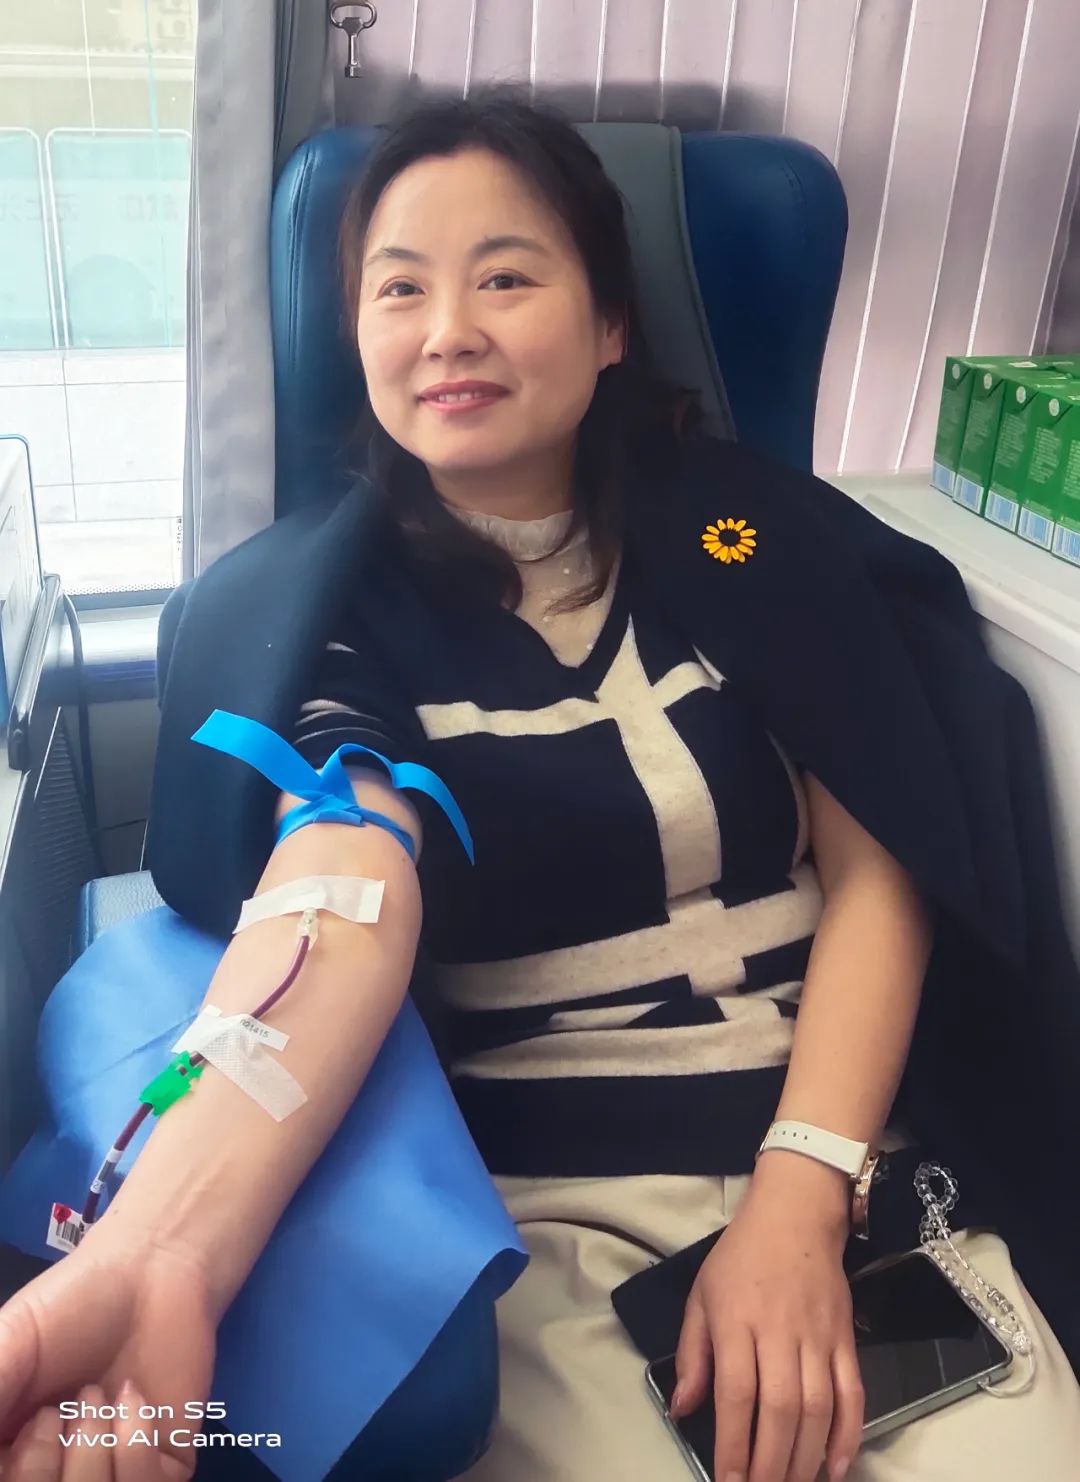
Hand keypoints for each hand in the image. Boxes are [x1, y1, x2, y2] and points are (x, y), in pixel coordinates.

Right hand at [0, 1221, 218, 1479]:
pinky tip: (132, 1397)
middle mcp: (58, 1471)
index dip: (21, 1471)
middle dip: (47, 1467)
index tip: (35, 1421)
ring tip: (98, 1395)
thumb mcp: (7, 1348)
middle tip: (65, 1406)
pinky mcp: (163, 1467)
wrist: (150, 1270)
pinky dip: (135, 1448)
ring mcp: (111, 1473)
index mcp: (12, 1452)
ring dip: (91, 1454)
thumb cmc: (70, 1306)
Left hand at [671, 1154, 863, 1481]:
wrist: (795, 1215)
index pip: (735, 1392)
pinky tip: (835, 1468)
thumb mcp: (701, 1295)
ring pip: (817, 1409)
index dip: (732, 1443)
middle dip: (770, 1464)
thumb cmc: (741, 1256)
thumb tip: (682, 1409)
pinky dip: (848, 1435)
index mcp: (737, 1321)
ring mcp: (818, 1337)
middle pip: (779, 1410)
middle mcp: (779, 1332)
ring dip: (805, 1459)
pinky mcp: (846, 1340)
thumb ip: (692, 1354)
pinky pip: (853, 1395)